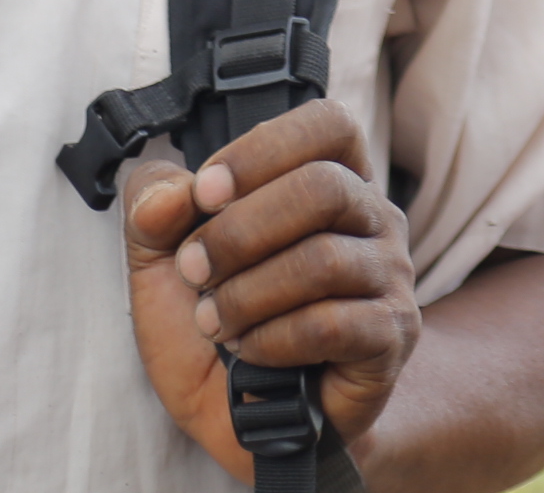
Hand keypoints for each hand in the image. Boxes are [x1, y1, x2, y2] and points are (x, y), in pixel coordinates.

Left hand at [124, 102, 422, 467]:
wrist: (243, 418)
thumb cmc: (217, 325)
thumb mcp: (162, 262)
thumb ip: (152, 211)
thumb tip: (171, 195)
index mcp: (330, 178)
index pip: (327, 124)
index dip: (262, 150)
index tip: (204, 193)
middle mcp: (373, 218)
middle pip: (323, 187)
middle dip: (240, 231)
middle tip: (193, 269)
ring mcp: (390, 277)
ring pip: (324, 259)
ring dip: (247, 293)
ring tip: (213, 321)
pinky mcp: (391, 337)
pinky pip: (332, 324)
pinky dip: (272, 338)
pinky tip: (247, 350)